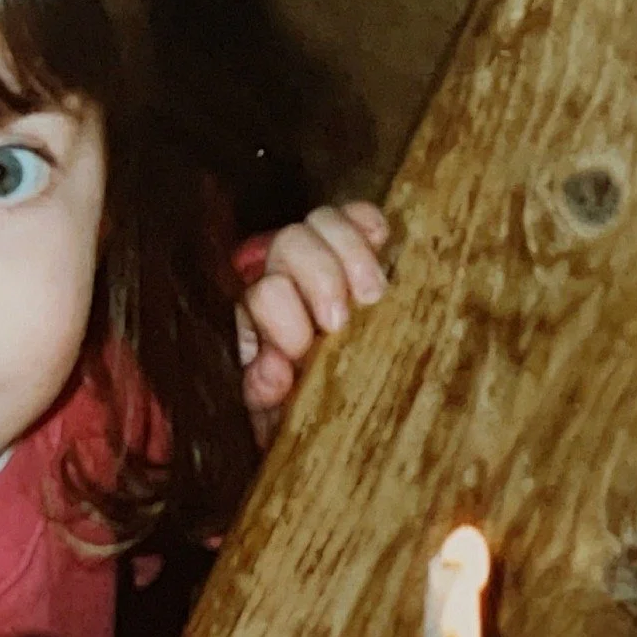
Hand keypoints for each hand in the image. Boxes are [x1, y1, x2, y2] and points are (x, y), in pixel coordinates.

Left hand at [236, 204, 389, 435]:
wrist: (334, 421)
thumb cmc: (301, 418)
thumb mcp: (277, 419)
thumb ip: (266, 393)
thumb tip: (274, 370)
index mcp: (254, 322)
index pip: (260, 294)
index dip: (281, 318)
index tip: (301, 350)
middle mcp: (280, 279)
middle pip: (289, 243)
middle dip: (320, 278)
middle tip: (340, 321)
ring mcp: (318, 259)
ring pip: (323, 222)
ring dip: (350, 252)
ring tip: (374, 294)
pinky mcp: (355, 250)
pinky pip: (358, 215)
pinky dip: (368, 223)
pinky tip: (382, 243)